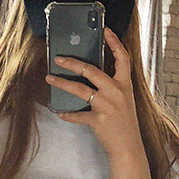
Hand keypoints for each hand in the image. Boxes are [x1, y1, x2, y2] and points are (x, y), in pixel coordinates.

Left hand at [51, 28, 142, 170]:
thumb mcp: (124, 100)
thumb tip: (94, 76)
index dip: (114, 42)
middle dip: (73, 63)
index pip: (122, 58)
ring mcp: (106, 105)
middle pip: (91, 70)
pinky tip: (60, 112)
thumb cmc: (125, 124)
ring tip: (50, 79)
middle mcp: (115, 92)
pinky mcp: (97, 120)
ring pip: (80, 89)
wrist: (128, 147)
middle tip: (59, 59)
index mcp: (124, 84)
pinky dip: (68, 114)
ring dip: (62, 83)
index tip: (105, 31)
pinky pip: (78, 115)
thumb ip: (113, 86)